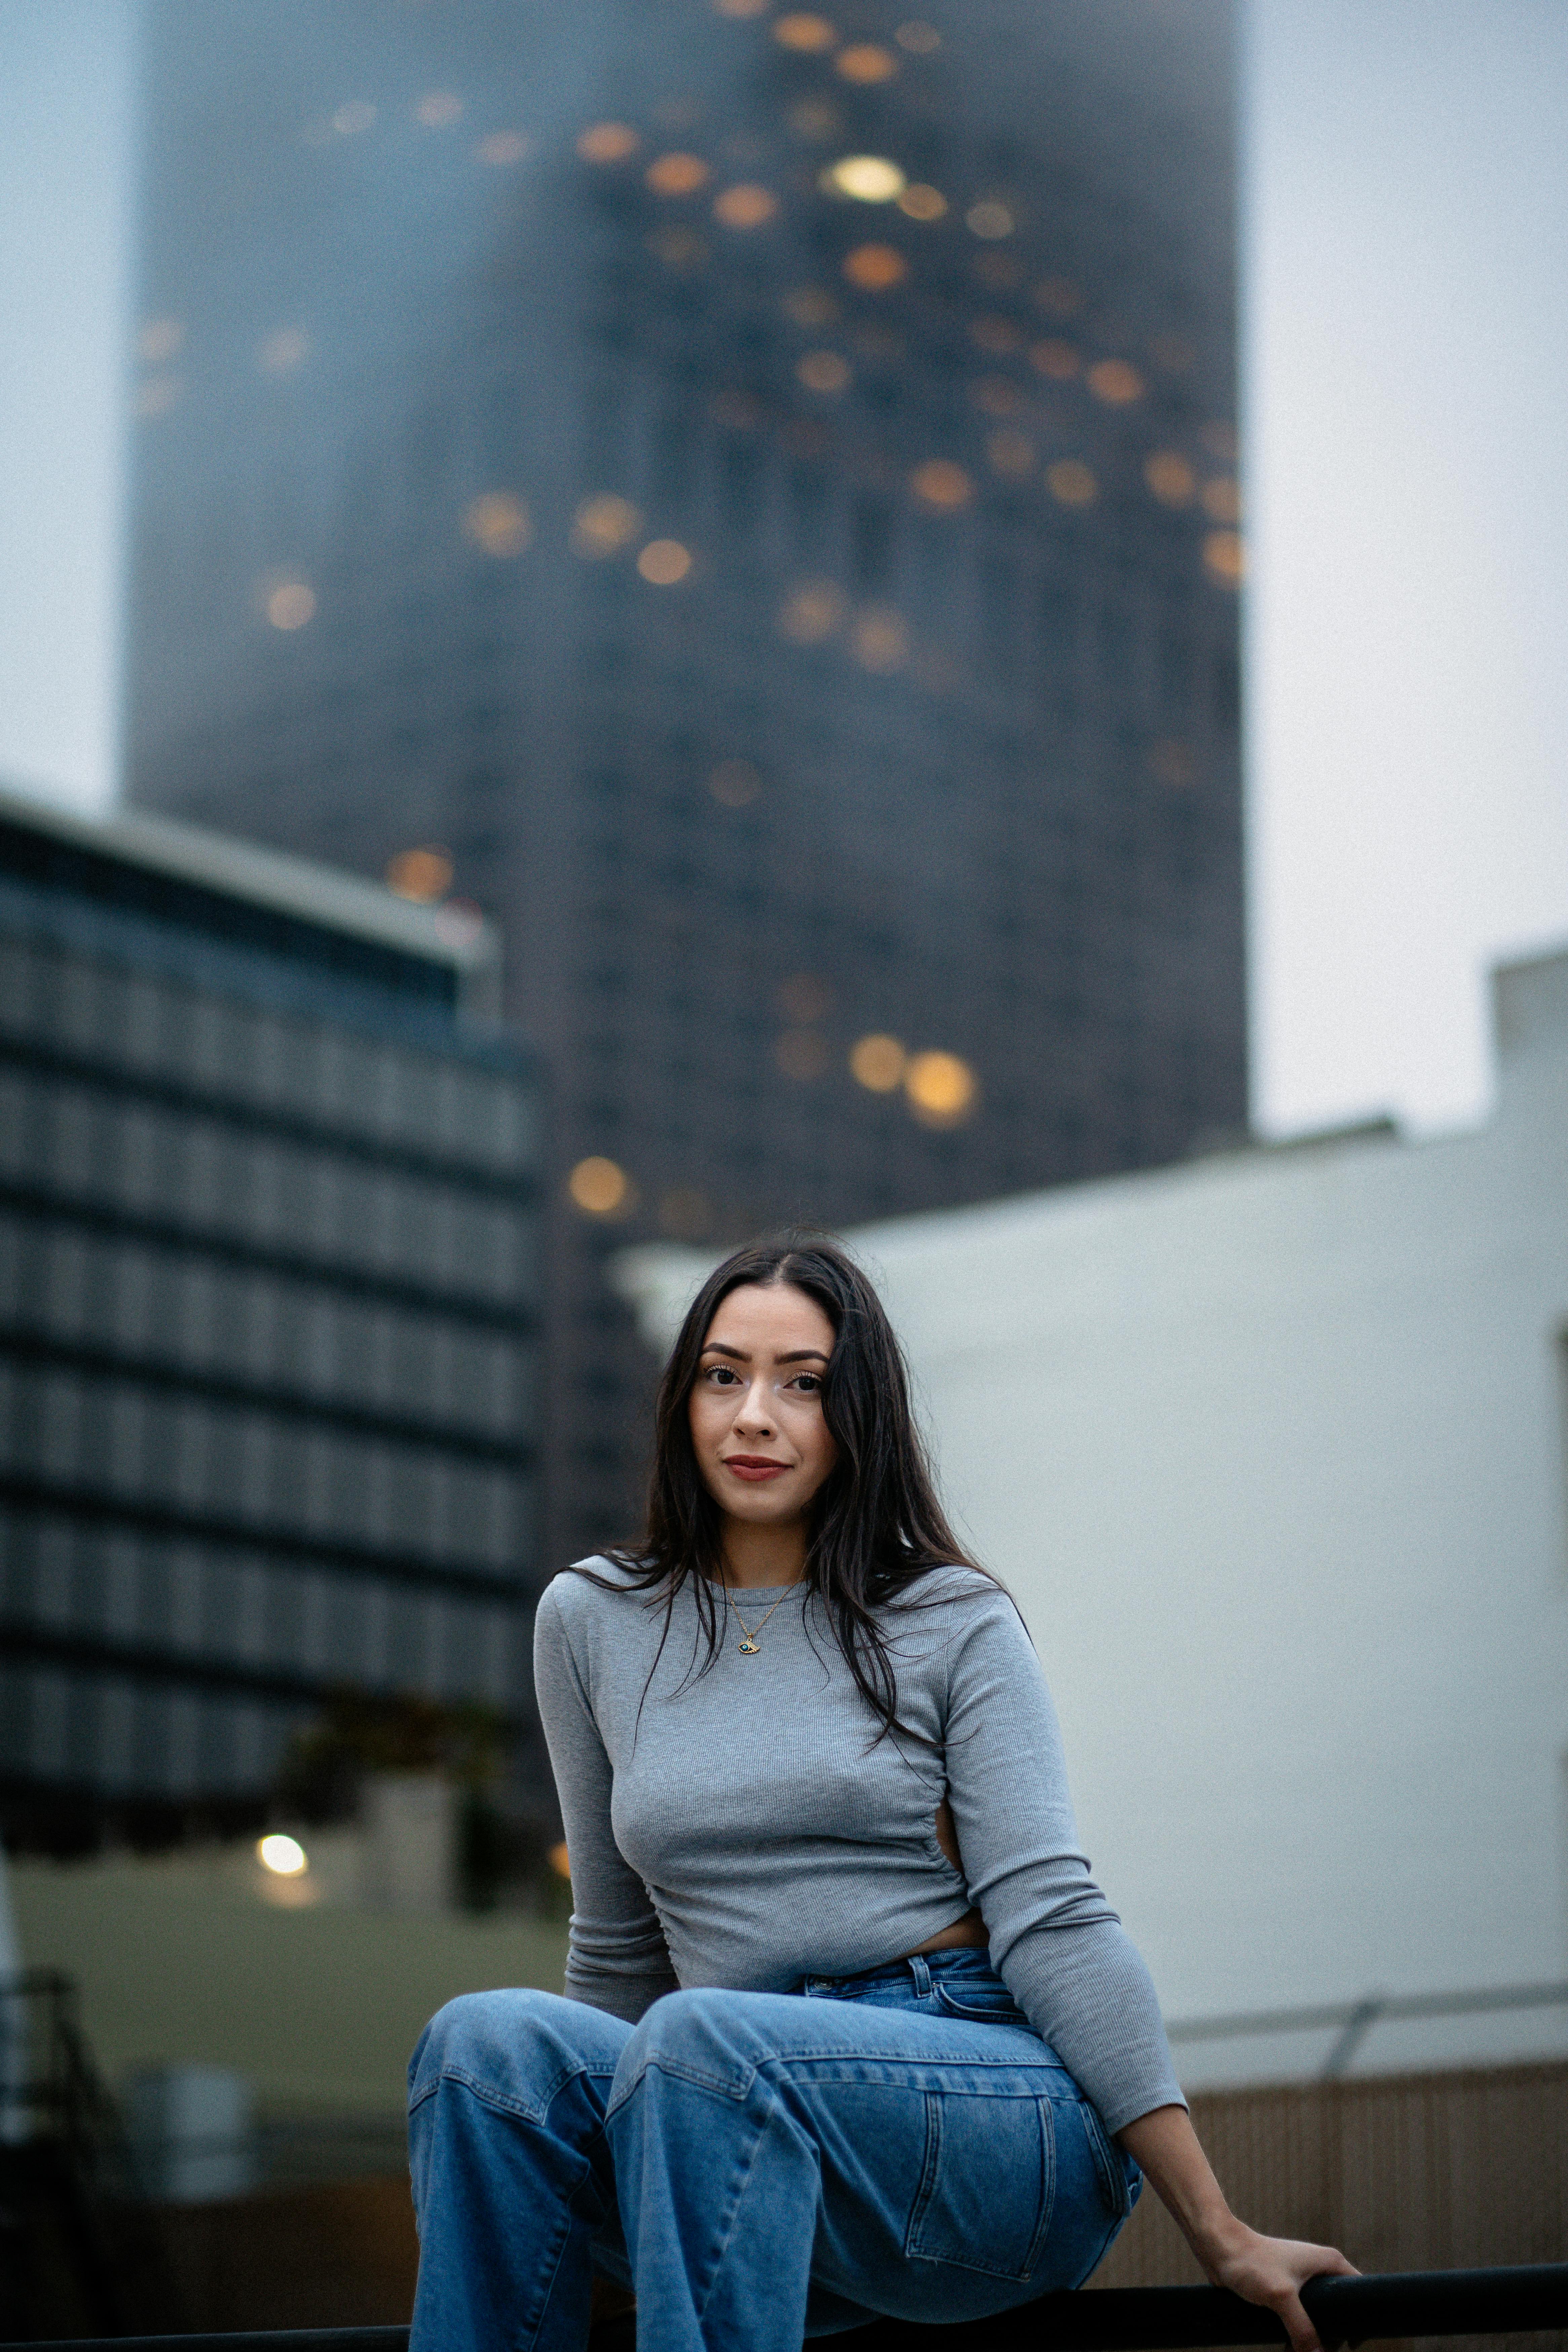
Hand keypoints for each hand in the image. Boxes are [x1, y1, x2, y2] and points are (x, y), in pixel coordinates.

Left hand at [1205, 2222, 1358, 2351]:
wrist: (1219, 2250)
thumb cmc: (1252, 2262)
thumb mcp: (1281, 2297)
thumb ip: (1302, 2329)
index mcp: (1328, 2262)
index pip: (1360, 2291)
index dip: (1359, 2319)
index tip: (1350, 2342)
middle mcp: (1319, 2270)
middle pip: (1339, 2311)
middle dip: (1330, 2334)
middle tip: (1319, 2349)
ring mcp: (1302, 2281)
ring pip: (1318, 2317)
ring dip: (1311, 2337)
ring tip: (1296, 2348)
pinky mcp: (1286, 2291)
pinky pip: (1300, 2318)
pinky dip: (1297, 2333)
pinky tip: (1287, 2346)